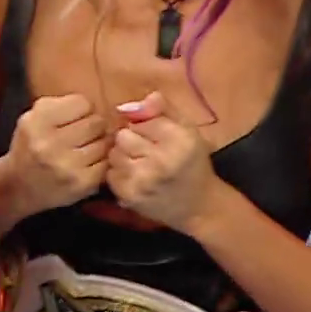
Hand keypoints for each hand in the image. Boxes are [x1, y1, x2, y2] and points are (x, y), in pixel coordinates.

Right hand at [5, 94, 110, 213]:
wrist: (19, 187)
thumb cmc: (30, 148)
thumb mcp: (33, 118)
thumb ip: (61, 105)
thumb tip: (99, 105)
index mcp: (36, 121)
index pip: (82, 103)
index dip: (82, 109)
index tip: (75, 118)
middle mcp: (49, 143)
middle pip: (96, 122)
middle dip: (94, 127)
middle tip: (84, 134)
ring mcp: (67, 165)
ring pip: (104, 143)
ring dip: (99, 144)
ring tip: (85, 149)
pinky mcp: (82, 183)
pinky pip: (106, 163)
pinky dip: (101, 162)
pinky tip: (88, 163)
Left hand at [106, 93, 223, 234]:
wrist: (200, 206)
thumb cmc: (192, 162)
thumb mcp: (187, 129)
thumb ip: (160, 109)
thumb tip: (126, 105)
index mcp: (179, 139)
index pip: (140, 119)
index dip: (144, 126)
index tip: (156, 137)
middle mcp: (161, 160)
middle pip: (123, 135)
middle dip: (131, 140)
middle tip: (146, 151)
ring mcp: (143, 180)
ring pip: (114, 154)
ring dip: (123, 157)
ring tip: (141, 164)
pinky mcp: (130, 196)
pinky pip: (110, 174)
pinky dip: (120, 175)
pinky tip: (136, 179)